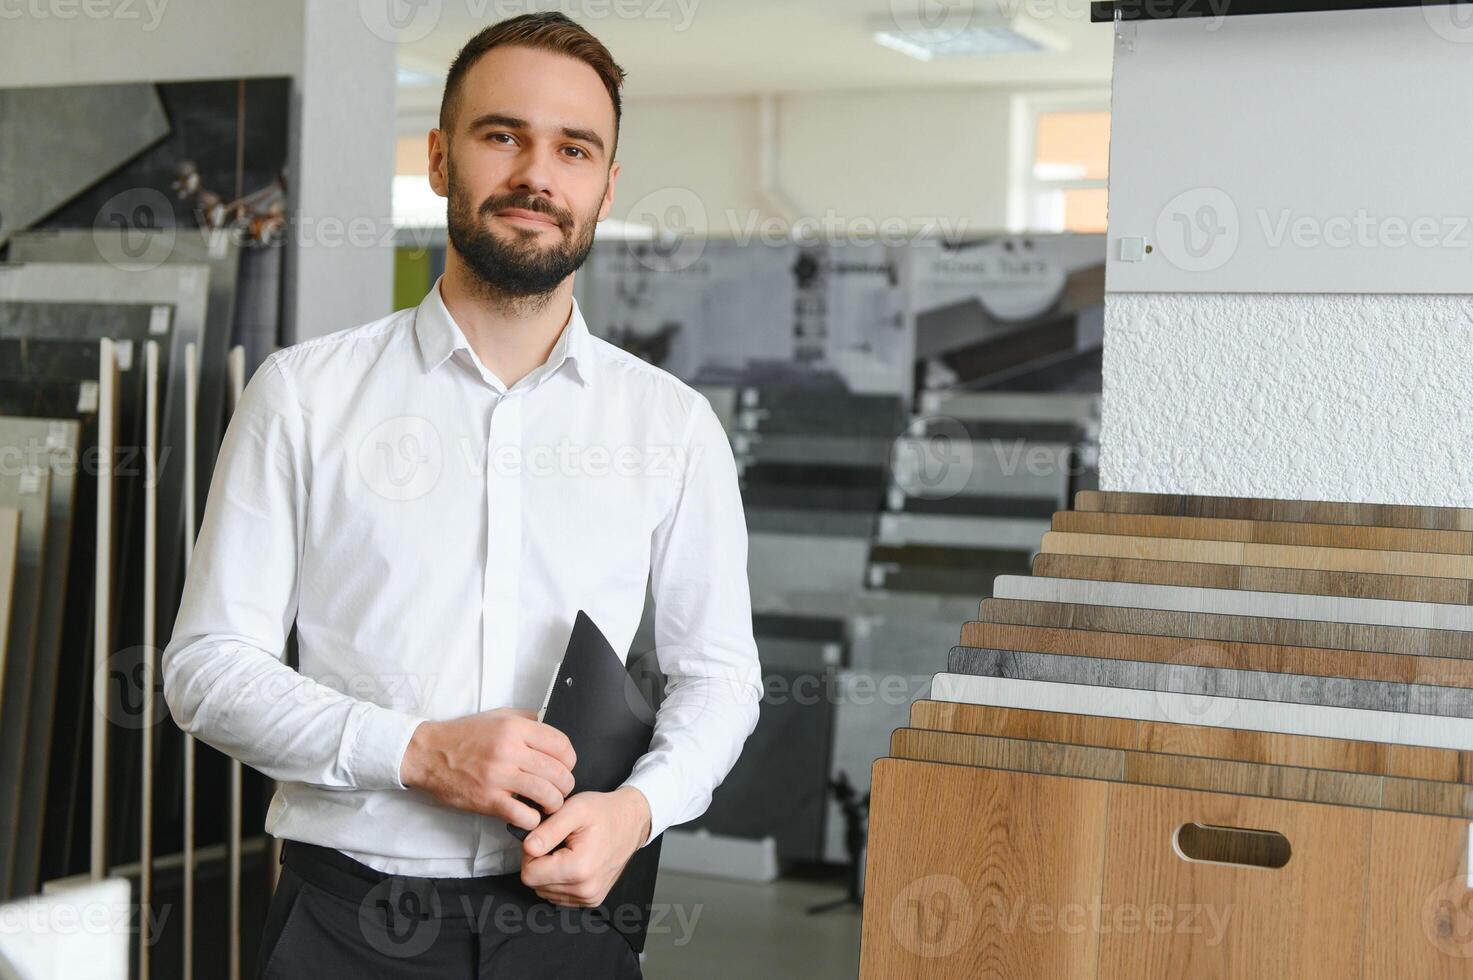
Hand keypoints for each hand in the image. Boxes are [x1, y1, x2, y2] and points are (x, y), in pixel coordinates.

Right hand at [398, 709, 576, 831]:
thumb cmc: (463, 735)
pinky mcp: (488, 799)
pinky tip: (529, 815)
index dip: (570, 759)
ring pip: (547, 794)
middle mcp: (509, 750)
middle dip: (565, 784)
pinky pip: (524, 814)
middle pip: (558, 772)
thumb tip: (550, 725)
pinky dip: (533, 819)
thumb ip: (526, 720)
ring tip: (549, 803)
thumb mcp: (497, 716)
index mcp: (514, 728)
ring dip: (554, 803)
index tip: (566, 766)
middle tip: (560, 788)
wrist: (427, 753)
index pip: (561, 745)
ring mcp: (499, 776)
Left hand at [519, 787, 651, 906]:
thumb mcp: (574, 809)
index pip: (529, 875)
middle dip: (540, 862)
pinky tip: (572, 861)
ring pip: (545, 891)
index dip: (530, 853)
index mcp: (579, 869)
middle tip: (558, 841)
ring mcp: (589, 898)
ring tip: (567, 850)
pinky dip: (559, 879)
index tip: (545, 837)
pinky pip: (558, 895)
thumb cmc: (604, 812)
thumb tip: (527, 848)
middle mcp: (585, 890)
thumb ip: (547, 829)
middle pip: (535, 884)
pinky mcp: (591, 900)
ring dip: (549, 871)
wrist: (631, 821)